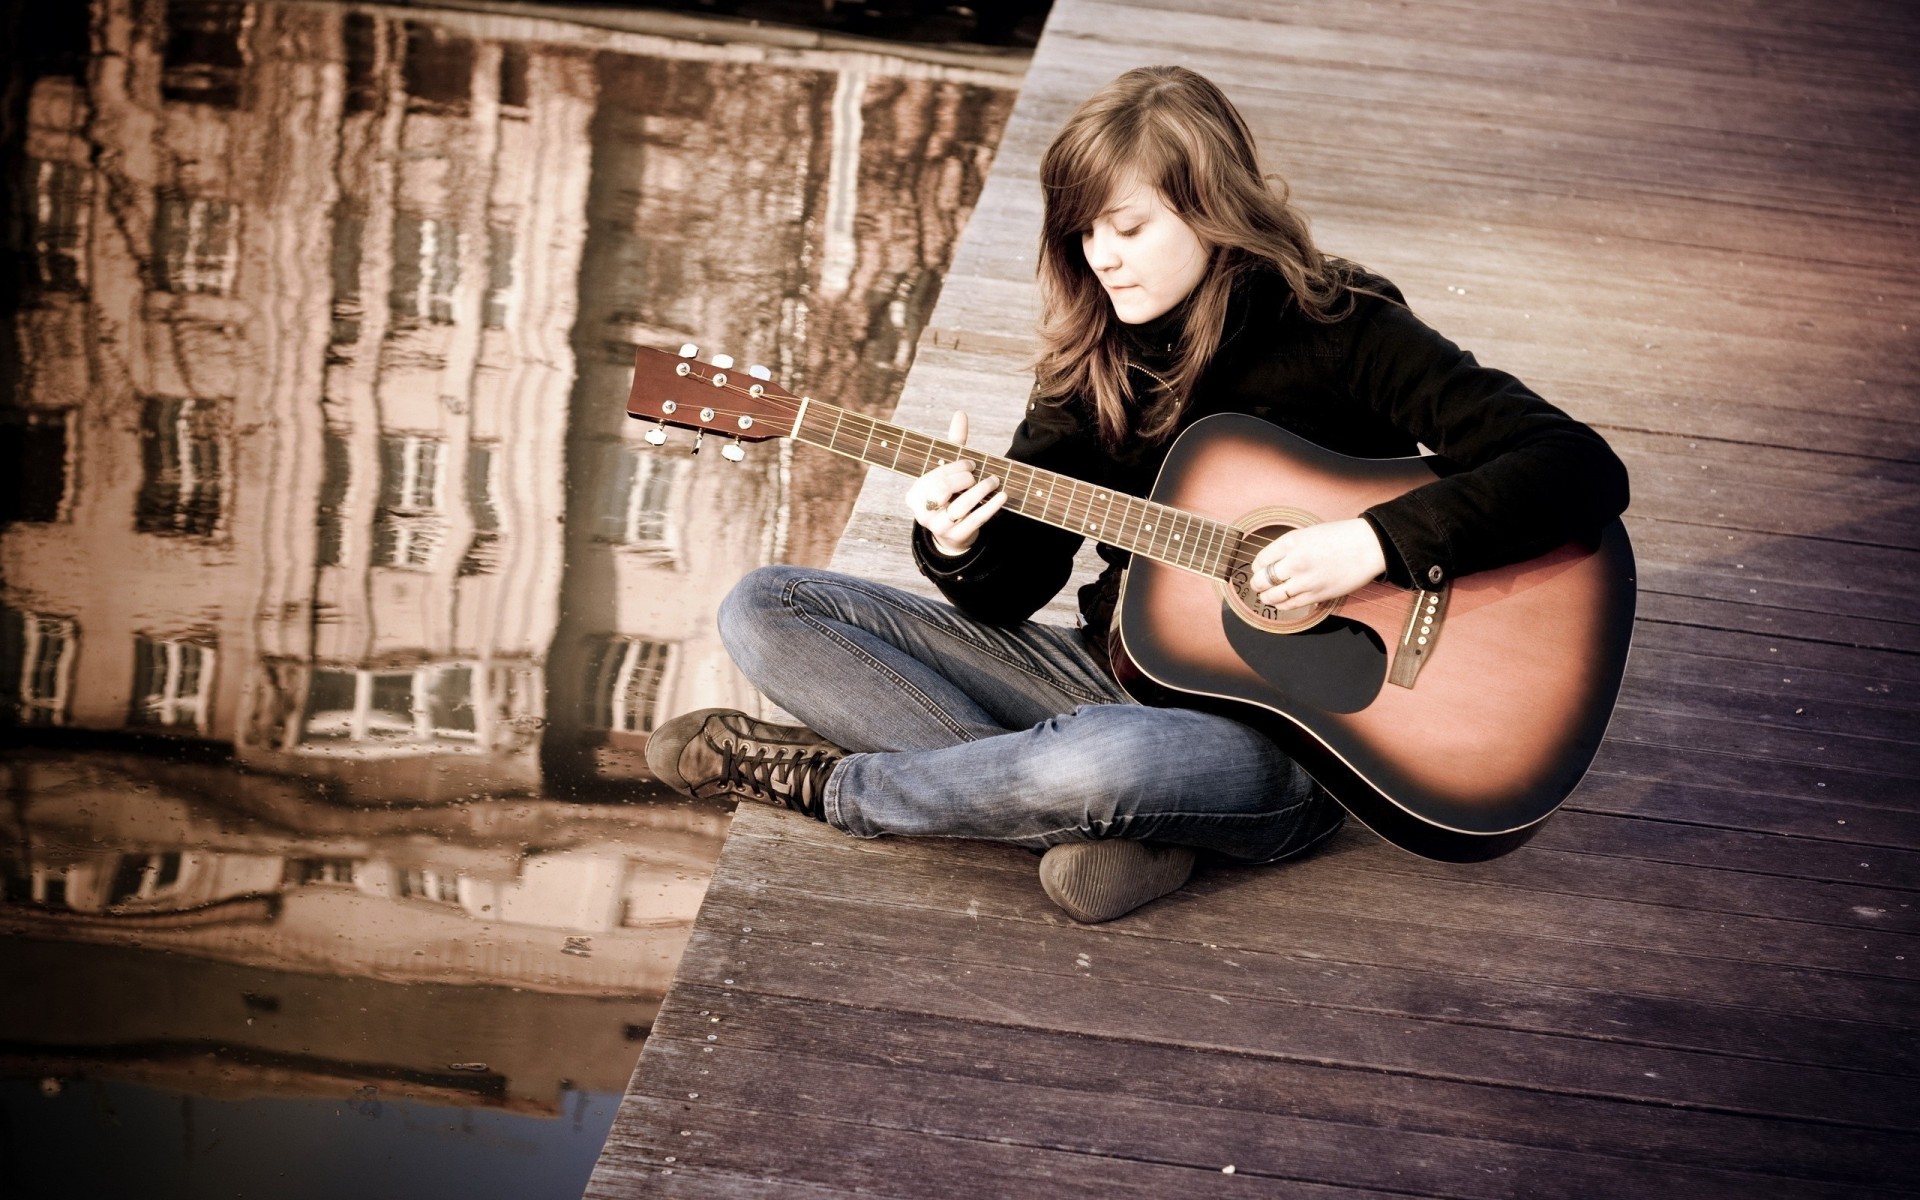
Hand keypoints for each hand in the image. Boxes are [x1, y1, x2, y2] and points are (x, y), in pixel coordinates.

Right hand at [905, 411, 1005, 556]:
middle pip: (943, 489)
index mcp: (914, 494)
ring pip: (961, 505)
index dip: (956, 467)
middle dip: (964, 479)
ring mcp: (938, 527)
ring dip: (981, 490)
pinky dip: (991, 507)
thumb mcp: (949, 470)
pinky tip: (1002, 496)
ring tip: (995, 481)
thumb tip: (960, 413)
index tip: (971, 464)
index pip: (936, 475)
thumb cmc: (951, 493)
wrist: (953, 531)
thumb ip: (954, 444)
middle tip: (979, 476)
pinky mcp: (956, 536)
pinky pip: (975, 520)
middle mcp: (922, 512)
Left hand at [1248, 518, 1387, 607]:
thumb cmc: (1341, 537)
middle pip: (1262, 580)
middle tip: (1258, 585)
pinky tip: (1280, 603)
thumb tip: (1274, 561)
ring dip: (1266, 597)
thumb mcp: (1308, 533)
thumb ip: (1289, 547)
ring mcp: (1305, 580)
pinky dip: (1281, 605)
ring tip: (1266, 596)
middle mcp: (1294, 561)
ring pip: (1273, 596)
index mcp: (1291, 542)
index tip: (1259, 569)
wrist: (1368, 546)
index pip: (1260, 560)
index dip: (1257, 567)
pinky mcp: (1316, 595)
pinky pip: (1290, 605)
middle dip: (1257, 584)